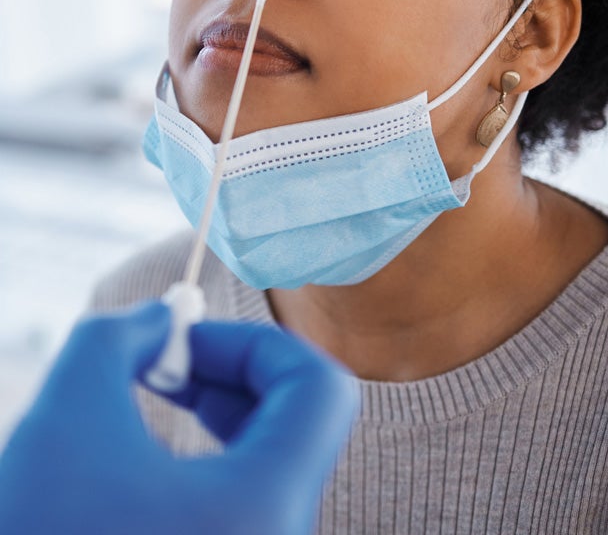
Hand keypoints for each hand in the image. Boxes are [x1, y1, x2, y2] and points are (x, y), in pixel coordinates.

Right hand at [0, 302, 357, 534]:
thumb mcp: (67, 411)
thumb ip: (119, 336)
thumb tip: (160, 320)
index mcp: (266, 507)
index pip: (321, 390)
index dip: (256, 343)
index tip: (183, 344)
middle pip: (298, 422)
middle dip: (231, 370)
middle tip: (164, 361)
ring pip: (272, 459)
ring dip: (218, 408)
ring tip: (154, 393)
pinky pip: (248, 498)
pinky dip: (209, 457)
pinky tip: (151, 450)